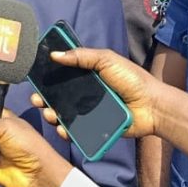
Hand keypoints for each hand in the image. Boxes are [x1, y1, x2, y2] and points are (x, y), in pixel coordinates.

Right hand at [28, 48, 159, 137]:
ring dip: (52, 115)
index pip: (62, 76)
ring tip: (51, 114)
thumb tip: (55, 54)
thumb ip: (81, 56)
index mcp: (87, 76)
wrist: (152, 106)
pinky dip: (66, 131)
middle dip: (44, 99)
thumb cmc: (131, 79)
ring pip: (64, 115)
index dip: (48, 78)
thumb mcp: (106, 60)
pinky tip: (62, 129)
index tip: (35, 80)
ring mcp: (89, 112)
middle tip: (38, 100)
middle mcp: (85, 94)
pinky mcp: (94, 129)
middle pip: (58, 97)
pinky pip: (76, 131)